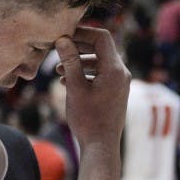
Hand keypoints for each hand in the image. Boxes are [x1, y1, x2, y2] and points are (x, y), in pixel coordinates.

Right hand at [54, 26, 130, 149]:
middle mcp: (121, 73)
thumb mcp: (75, 87)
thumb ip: (70, 61)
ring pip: (98, 61)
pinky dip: (84, 73)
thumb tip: (62, 39)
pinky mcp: (115, 92)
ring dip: (79, 61)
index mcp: (115, 69)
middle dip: (78, 47)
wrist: (101, 146)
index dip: (82, 32)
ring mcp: (119, 83)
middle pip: (100, 48)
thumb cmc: (88, 119)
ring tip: (58, 70)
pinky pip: (100, 74)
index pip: (101, 37)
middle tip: (58, 48)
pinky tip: (67, 81)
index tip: (64, 35)